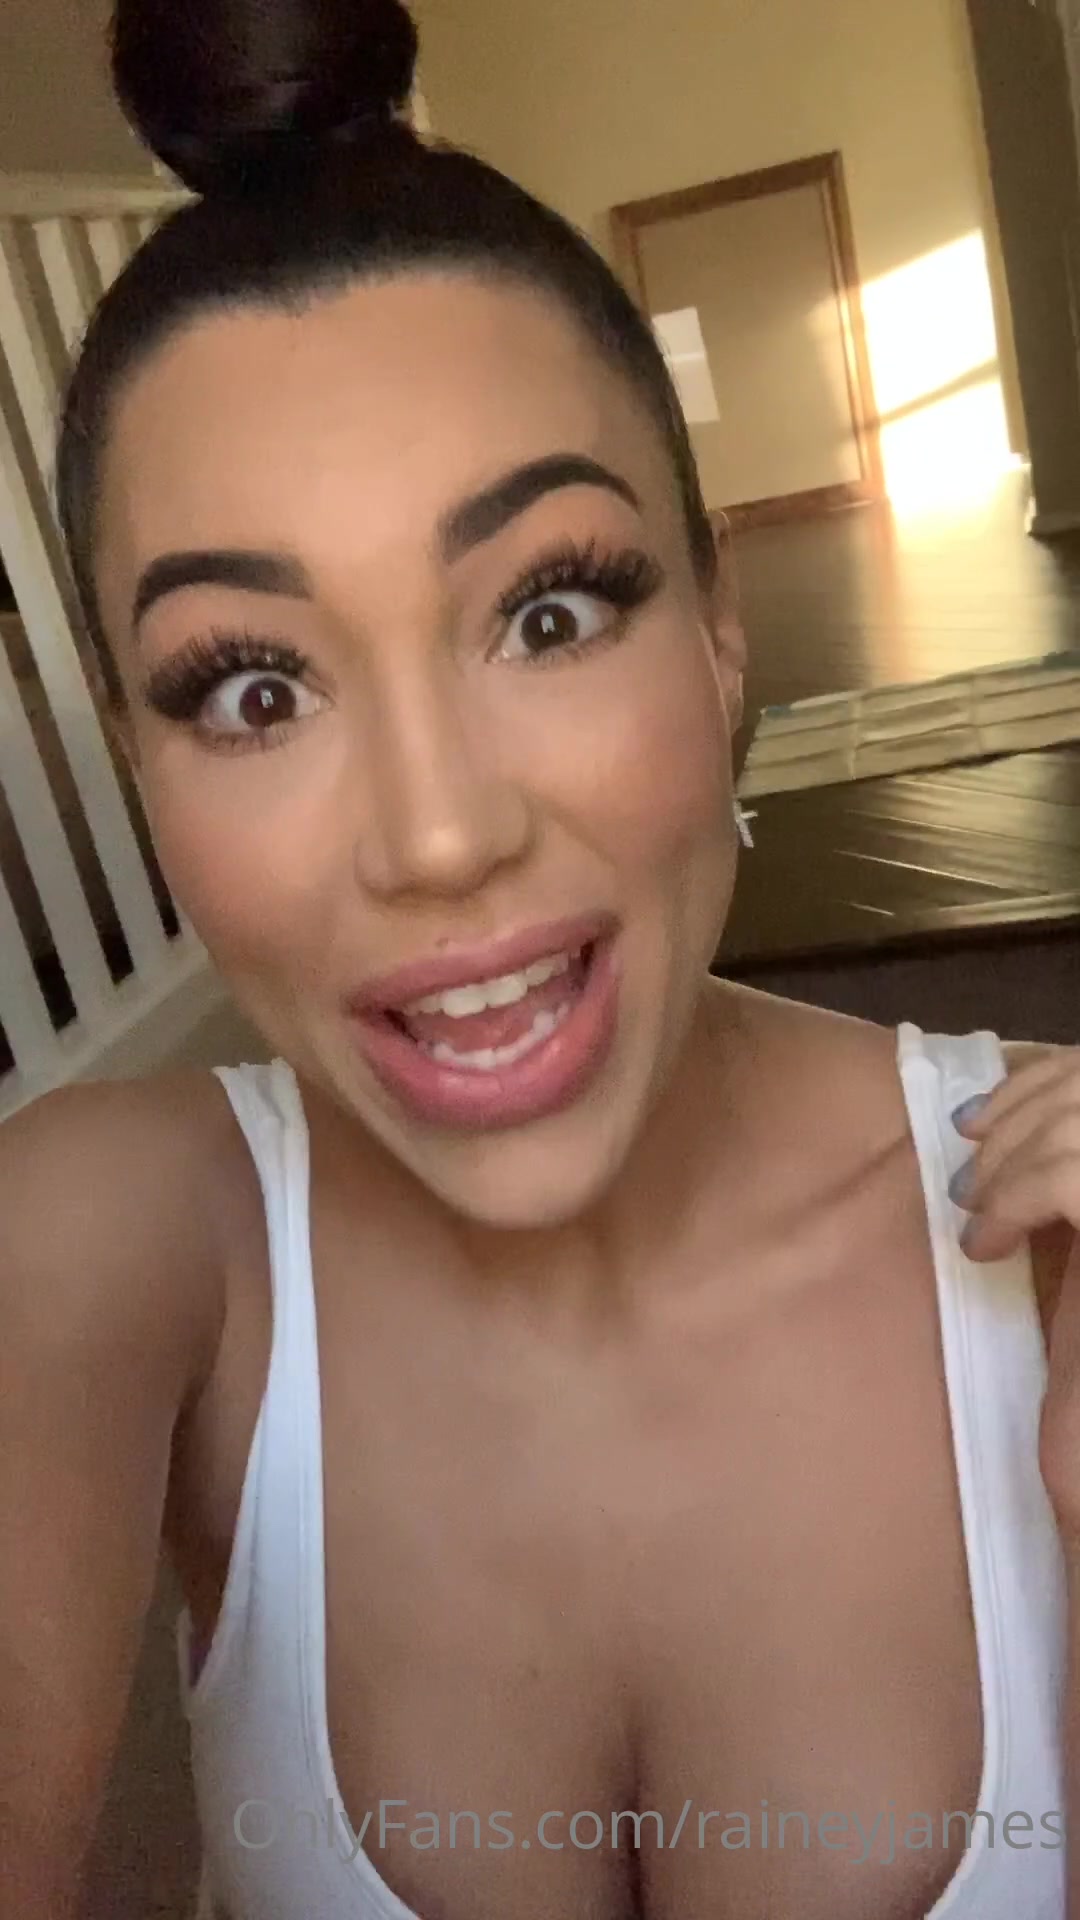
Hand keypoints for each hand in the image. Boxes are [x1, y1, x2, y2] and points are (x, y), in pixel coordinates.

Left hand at [951, 1047, 1079, 1529]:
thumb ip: (1065, 1171)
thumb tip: (993, 1117)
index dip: (1045, 1081)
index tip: (977, 1114)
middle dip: (1018, 1113)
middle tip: (964, 1166)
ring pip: (1079, 1125)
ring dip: (1007, 1159)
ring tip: (973, 1209)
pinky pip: (1070, 1180)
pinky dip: (1012, 1200)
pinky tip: (986, 1244)